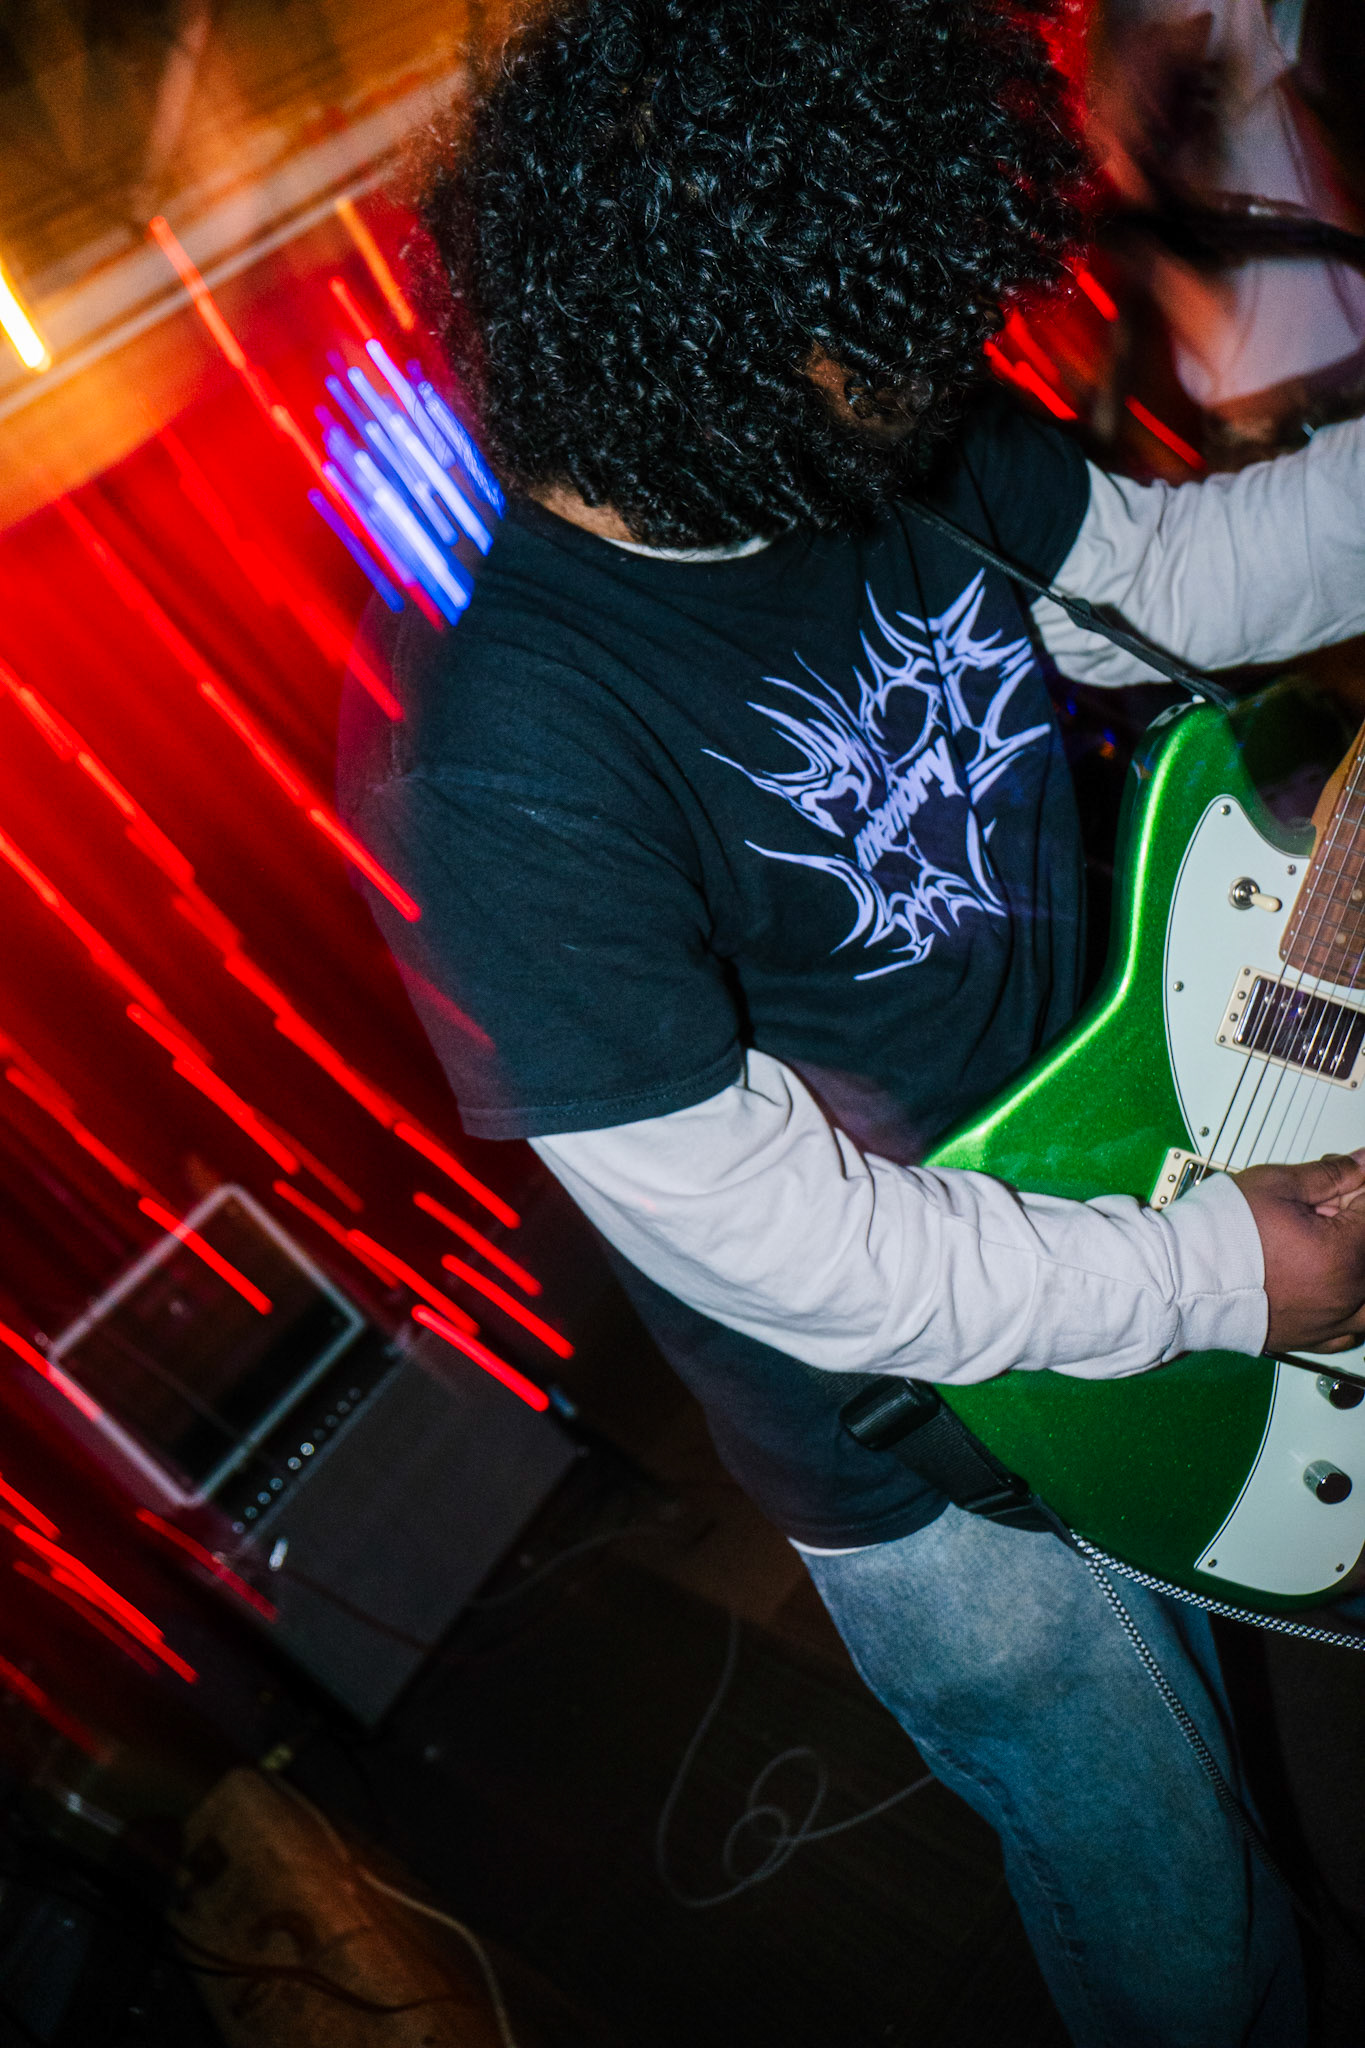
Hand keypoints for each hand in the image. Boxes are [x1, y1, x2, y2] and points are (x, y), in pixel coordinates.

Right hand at [1232, 1152, 1364, 1355]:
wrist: (1182, 1277)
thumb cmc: (1219, 1235)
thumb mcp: (1276, 1185)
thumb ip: (1329, 1174)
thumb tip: (1360, 1164)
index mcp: (1345, 1253)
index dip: (1357, 1187)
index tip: (1344, 1176)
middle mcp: (1345, 1293)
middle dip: (1353, 1220)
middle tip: (1323, 1206)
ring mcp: (1330, 1320)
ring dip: (1357, 1269)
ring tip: (1333, 1249)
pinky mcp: (1309, 1338)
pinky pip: (1350, 1330)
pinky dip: (1350, 1309)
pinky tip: (1332, 1288)